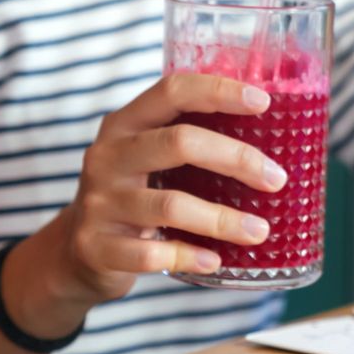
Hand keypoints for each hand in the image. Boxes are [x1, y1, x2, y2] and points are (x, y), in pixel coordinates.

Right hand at [53, 75, 286, 304]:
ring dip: (222, 219)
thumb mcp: (145, 159)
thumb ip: (187, 144)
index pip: (171, 92)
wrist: (77, 252)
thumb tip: (274, 137)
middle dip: (235, 158)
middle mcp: (107, 157)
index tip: (263, 102)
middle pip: (177, 142)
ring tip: (259, 231)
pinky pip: (152, 253)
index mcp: (123, 125)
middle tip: (276, 179)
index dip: (218, 91)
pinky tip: (215, 261)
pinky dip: (190, 256)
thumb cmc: (133, 197)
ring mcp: (99, 202)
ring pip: (170, 204)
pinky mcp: (96, 246)